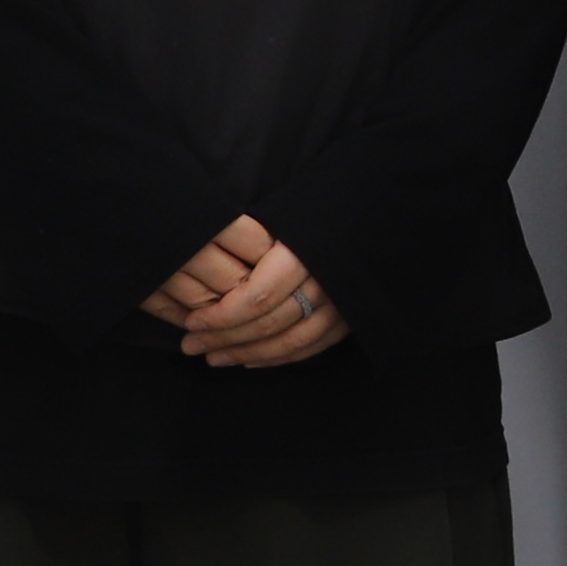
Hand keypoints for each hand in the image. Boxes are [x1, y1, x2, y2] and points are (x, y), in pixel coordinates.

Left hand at [152, 214, 349, 368]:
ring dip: (248, 353)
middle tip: (191, 345)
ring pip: (291, 341)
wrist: (375, 209)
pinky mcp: (353, 316)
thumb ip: (253, 234)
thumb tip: (204, 253)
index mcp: (306, 253)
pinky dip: (281, 357)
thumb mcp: (286, 207)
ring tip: (214, 358)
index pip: (257, 297)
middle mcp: (327, 282)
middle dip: (225, 338)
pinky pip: (313, 346)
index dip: (221, 314)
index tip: (192, 321)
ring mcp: (344, 303)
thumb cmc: (322, 204)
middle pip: (270, 322)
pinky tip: (252, 361)